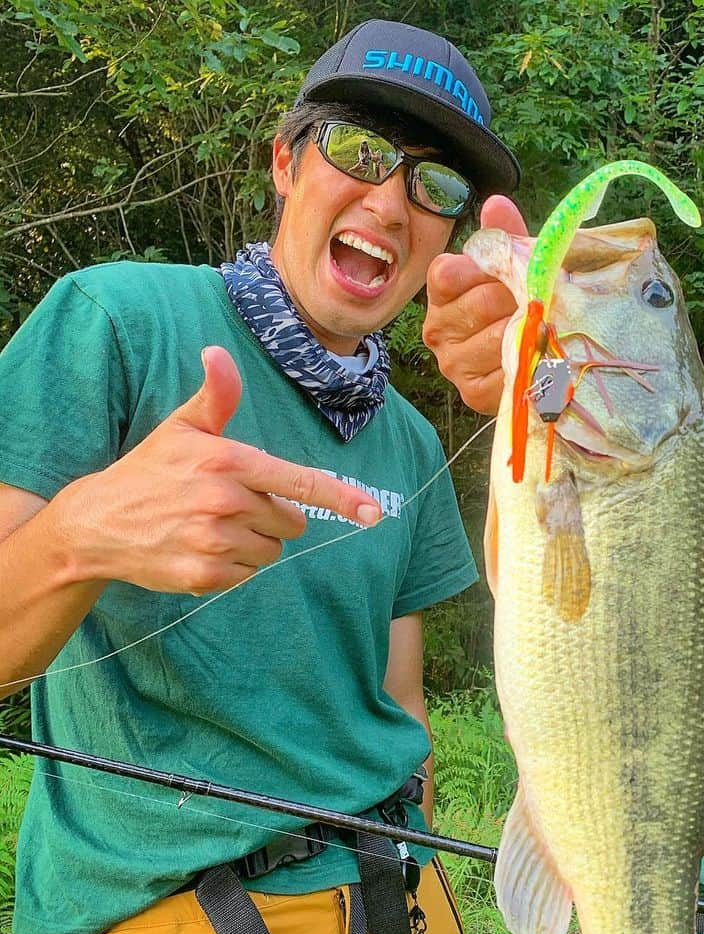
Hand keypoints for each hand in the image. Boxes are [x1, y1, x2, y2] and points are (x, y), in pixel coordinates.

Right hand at [57, 346, 382, 594]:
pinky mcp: (205, 576)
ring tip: (212, 527)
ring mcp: (214, 542)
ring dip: (254, 543)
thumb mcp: (182, 428)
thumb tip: (218, 352)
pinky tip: (201, 549)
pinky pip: (248, 575)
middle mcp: (224, 502)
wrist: (97, 524)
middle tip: (229, 505)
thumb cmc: (150, 470)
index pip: (299, 482)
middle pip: (292, 521)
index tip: (372, 513)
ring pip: (272, 551)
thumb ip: (216, 397)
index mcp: (228, 461)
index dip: (341, 498)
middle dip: (271, 516)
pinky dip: (233, 567)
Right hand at [424, 195, 527, 414]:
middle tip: (540, 299)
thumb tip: (497, 205)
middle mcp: (437, 328)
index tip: (509, 271)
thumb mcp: (511, 267)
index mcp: (441, 290)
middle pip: (478, 305)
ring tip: (544, 325)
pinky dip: (528, 361)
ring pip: (495, 339)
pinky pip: (504, 371)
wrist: (526, 357)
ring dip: (526, 331)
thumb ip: (504, 237)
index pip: (446, 273)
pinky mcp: (472, 393)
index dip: (481, 269)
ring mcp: (452, 364)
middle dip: (516, 299)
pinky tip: (539, 354)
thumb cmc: (514, 304)